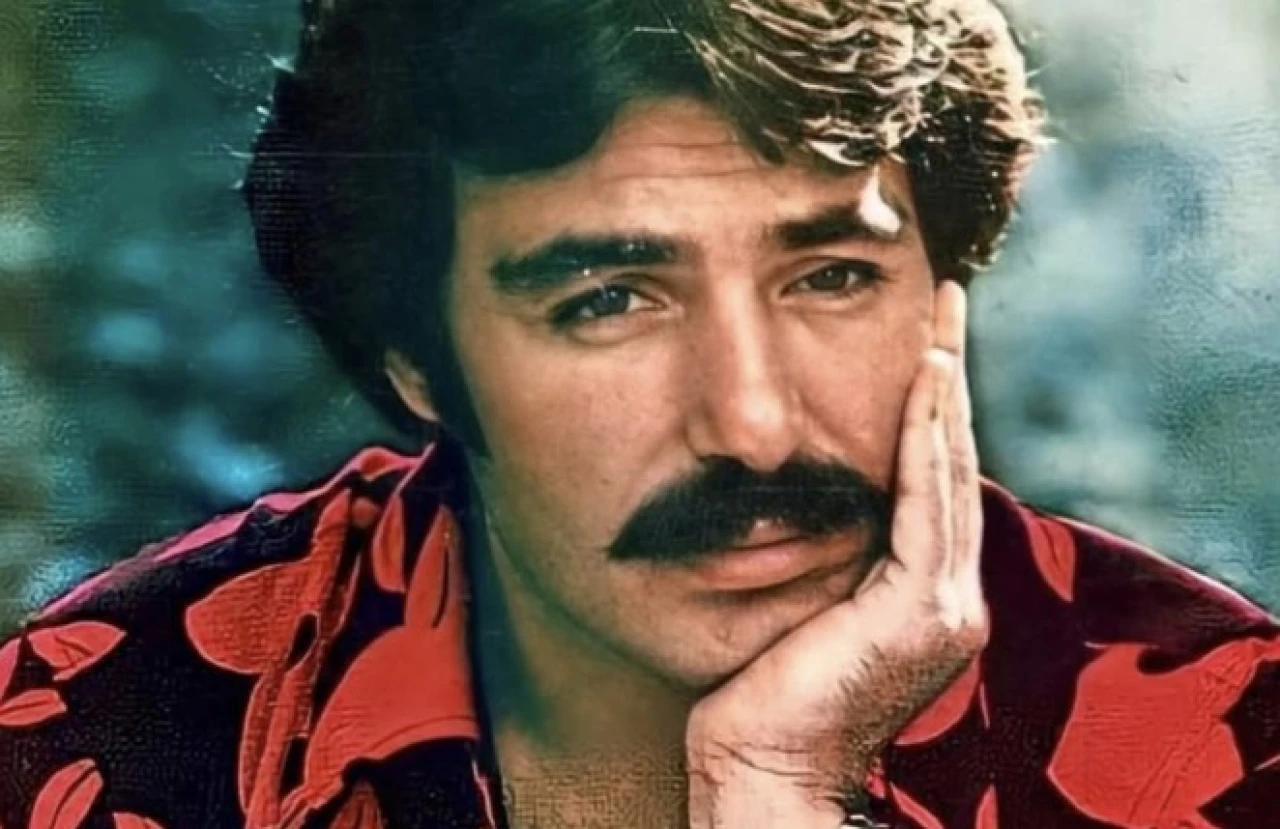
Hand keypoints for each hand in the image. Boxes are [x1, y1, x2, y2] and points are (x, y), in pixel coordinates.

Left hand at [686, 281, 986, 827]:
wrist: (759, 763)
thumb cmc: (761, 688)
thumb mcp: (803, 600)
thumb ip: (829, 550)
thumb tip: (807, 489)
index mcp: (922, 596)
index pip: (933, 482)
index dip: (933, 410)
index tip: (926, 342)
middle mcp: (949, 599)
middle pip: (952, 466)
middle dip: (949, 382)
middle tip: (949, 306)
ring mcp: (945, 608)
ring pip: (949, 475)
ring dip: (944, 394)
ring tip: (942, 324)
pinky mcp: (922, 613)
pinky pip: (926, 504)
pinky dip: (924, 440)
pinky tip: (923, 382)